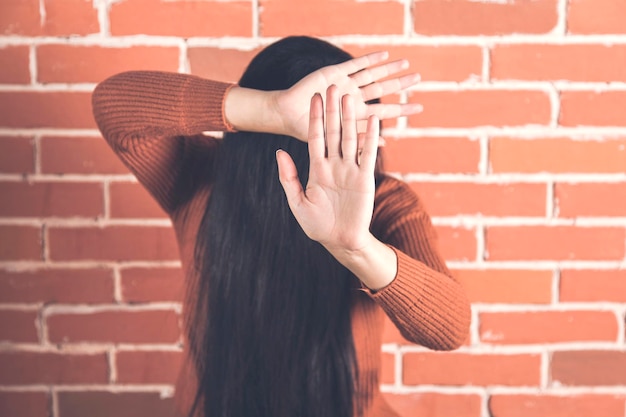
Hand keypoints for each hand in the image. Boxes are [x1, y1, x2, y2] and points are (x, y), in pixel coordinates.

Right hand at [273, 51, 420, 141]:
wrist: (285, 115)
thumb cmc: (306, 132)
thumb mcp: (336, 139)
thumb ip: (360, 139)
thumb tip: (387, 143)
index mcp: (354, 115)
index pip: (383, 110)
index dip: (400, 109)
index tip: (418, 108)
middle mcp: (352, 99)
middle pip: (381, 90)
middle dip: (398, 84)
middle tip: (418, 79)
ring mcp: (343, 85)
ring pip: (371, 75)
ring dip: (388, 69)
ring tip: (406, 63)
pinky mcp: (333, 73)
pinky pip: (355, 65)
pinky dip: (369, 60)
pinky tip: (385, 54)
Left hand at [276, 85, 378, 253]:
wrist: (340, 241)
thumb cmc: (317, 225)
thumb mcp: (297, 202)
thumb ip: (288, 177)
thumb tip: (279, 152)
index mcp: (316, 169)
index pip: (315, 138)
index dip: (314, 118)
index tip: (313, 98)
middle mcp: (334, 165)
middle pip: (332, 132)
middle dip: (331, 110)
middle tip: (331, 87)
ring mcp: (350, 170)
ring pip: (349, 139)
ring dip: (349, 118)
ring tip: (348, 97)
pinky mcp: (365, 178)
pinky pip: (367, 154)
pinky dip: (370, 137)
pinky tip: (372, 119)